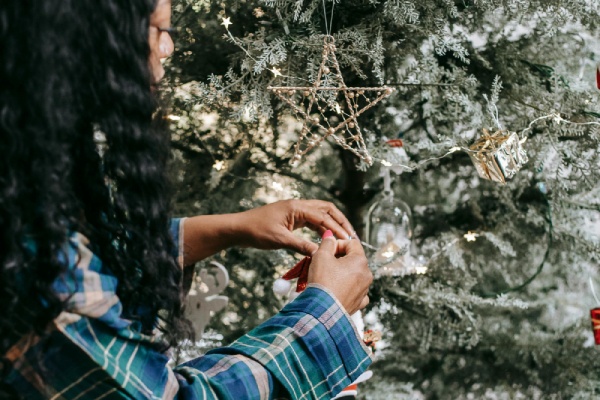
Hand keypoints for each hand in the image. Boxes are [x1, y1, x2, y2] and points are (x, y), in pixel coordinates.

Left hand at [235, 199, 354, 255]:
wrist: (238, 229)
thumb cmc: (256, 231)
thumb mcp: (280, 240)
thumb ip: (301, 246)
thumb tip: (320, 254)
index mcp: (296, 207)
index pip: (323, 216)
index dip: (337, 228)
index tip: (348, 240)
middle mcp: (298, 206)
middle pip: (327, 209)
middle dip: (340, 222)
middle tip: (351, 236)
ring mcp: (295, 211)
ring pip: (320, 214)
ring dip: (332, 225)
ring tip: (343, 238)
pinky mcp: (291, 219)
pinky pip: (312, 221)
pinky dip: (321, 229)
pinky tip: (326, 239)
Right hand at [307, 235, 371, 314]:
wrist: (322, 311)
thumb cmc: (322, 281)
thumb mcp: (321, 256)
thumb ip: (327, 243)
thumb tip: (330, 236)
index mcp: (360, 260)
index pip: (352, 243)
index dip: (338, 244)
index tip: (326, 250)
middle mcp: (367, 274)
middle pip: (354, 259)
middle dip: (339, 259)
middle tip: (324, 263)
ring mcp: (365, 290)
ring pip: (354, 275)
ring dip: (342, 273)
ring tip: (327, 277)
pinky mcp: (359, 303)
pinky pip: (355, 291)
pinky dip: (347, 288)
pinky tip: (337, 290)